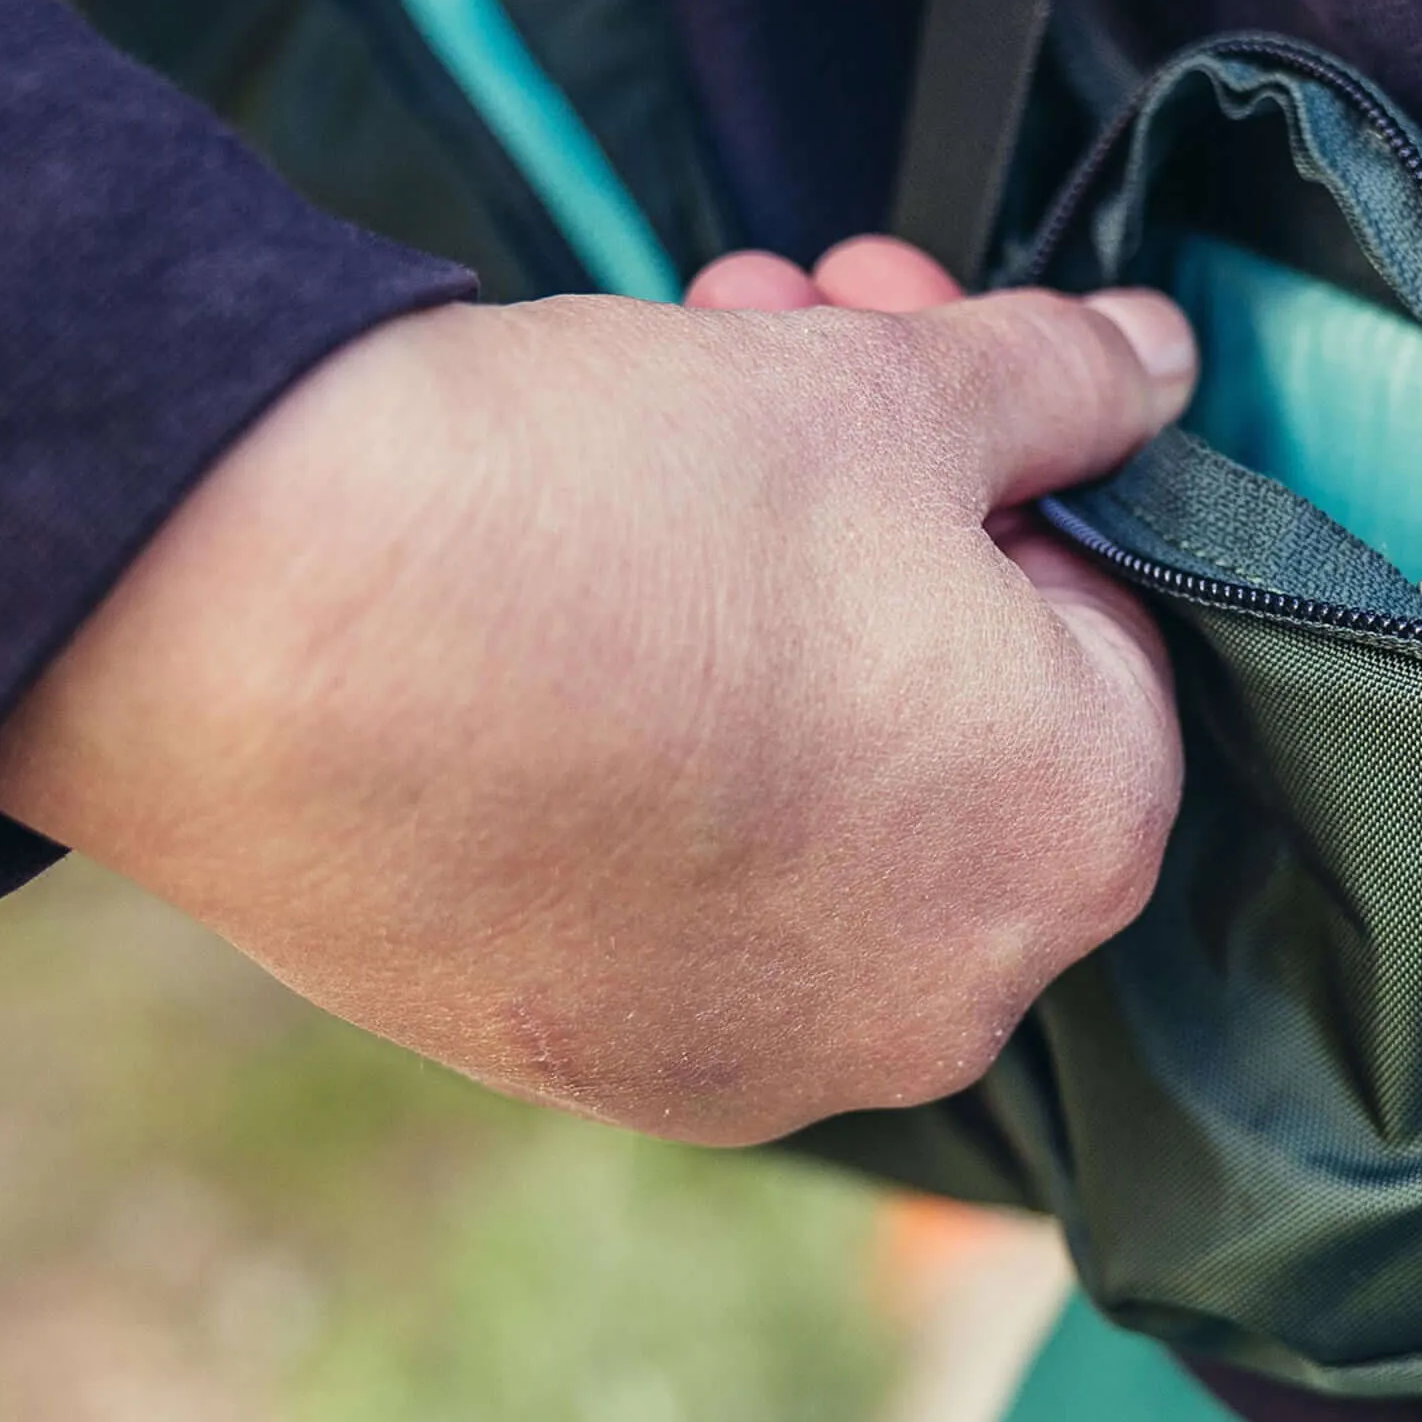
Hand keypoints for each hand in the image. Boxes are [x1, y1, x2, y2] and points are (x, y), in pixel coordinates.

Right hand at [0, 250, 1195, 1141]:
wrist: (257, 632)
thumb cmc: (619, 508)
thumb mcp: (889, 390)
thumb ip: (1067, 382)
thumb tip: (1164, 358)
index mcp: (1074, 836)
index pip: (1110, 636)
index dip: (1006, 482)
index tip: (903, 373)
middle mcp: (950, 998)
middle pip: (965, 717)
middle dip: (885, 514)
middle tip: (773, 352)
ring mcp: (767, 1057)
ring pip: (828, 804)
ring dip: (773, 617)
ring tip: (641, 445)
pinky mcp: (598, 1068)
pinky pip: (693, 897)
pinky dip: (664, 763)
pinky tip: (566, 624)